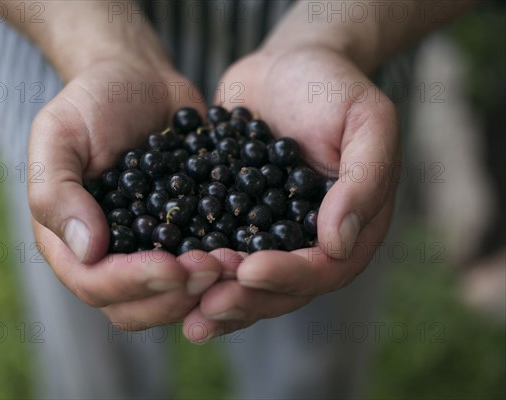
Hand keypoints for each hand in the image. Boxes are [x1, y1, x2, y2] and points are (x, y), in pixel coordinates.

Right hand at [28, 58, 222, 329]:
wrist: (139, 82)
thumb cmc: (91, 103)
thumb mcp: (58, 136)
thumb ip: (56, 192)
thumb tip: (87, 250)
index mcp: (69, 241)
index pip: (94, 283)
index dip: (132, 282)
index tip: (170, 266)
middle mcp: (109, 257)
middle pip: (136, 305)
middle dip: (175, 294)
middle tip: (212, 268)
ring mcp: (148, 251)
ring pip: (173, 297)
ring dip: (204, 290)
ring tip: (234, 262)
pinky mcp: (184, 237)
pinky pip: (200, 267)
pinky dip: (224, 269)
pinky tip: (248, 252)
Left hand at [182, 46, 400, 340]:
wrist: (289, 65)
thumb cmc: (335, 87)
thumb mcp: (367, 122)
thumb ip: (363, 181)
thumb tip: (339, 243)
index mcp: (349, 228)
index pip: (323, 268)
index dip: (287, 276)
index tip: (249, 269)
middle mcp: (310, 241)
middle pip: (281, 288)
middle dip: (244, 298)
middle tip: (206, 307)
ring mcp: (270, 233)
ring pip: (246, 280)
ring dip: (218, 296)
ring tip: (188, 312)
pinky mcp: (236, 219)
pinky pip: (218, 250)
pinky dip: (197, 268)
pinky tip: (168, 279)